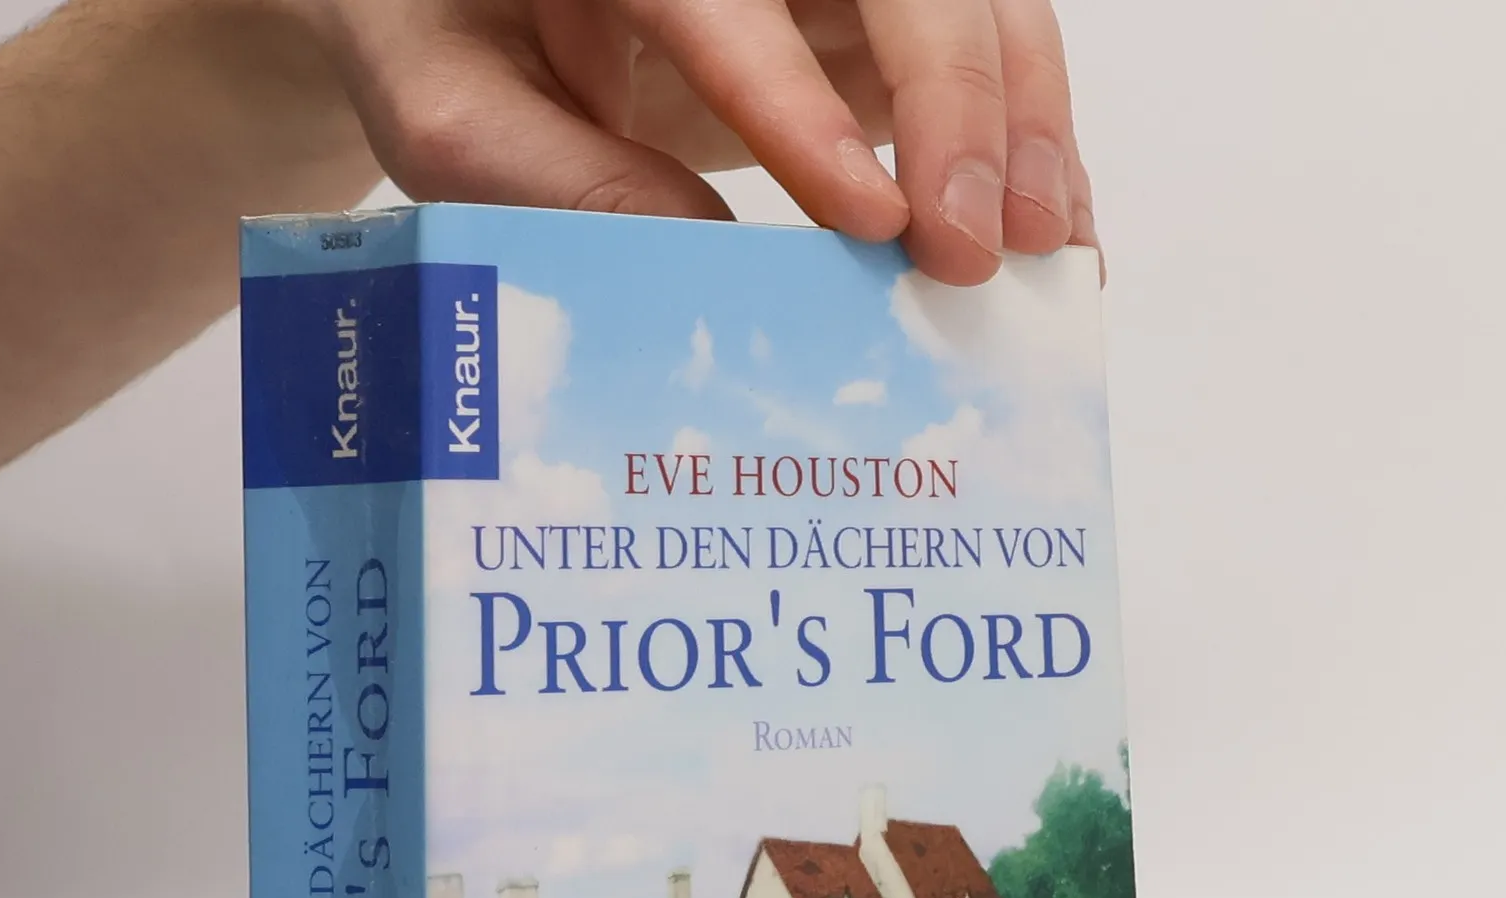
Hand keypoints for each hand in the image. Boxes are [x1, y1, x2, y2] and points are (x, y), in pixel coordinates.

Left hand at [287, 0, 1095, 285]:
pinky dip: (1029, 137)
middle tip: (979, 250)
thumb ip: (550, 176)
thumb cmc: (448, 37)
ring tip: (1049, 252)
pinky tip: (1056, 226)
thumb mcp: (449, 107)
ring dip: (1025, 123)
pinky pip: (983, 46)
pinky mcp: (868, 1)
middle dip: (959, 105)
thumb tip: (702, 264)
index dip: (800, 102)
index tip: (868, 219)